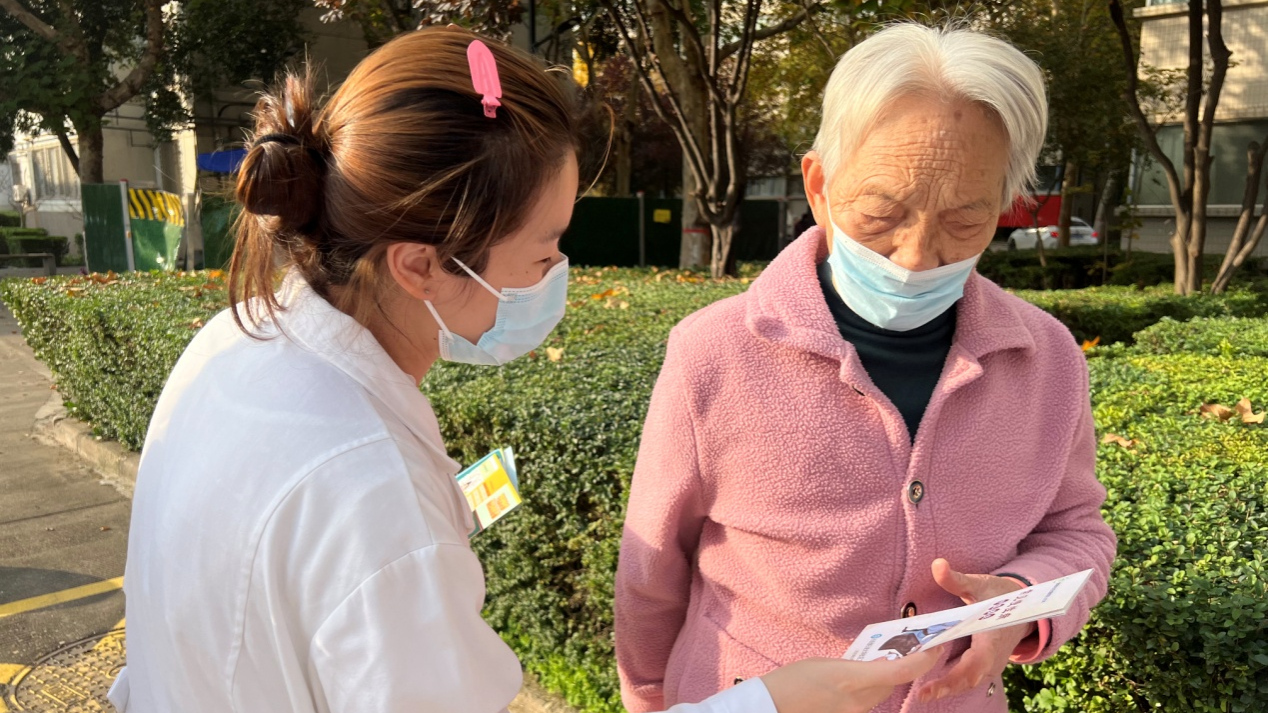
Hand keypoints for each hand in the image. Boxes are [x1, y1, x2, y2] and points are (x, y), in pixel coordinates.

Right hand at [761, 649, 938, 712]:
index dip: (922, 660)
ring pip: (882, 693)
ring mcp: (854, 712)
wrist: (772, 707)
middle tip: (906, 647)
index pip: (900, 671)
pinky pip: (868, 702)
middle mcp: (858, 701)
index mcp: (852, 680)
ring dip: (885, 677)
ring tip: (878, 660)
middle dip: (902, 666)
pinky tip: (858, 678)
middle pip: (894, 683)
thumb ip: (856, 664)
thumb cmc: (791, 681)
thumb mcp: (825, 664)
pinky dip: (871, 688)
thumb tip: (877, 664)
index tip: (933, 648)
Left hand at [914, 559, 1033, 702]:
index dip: (952, 679)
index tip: (929, 688)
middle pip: (969, 679)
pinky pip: (970, 677)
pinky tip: (933, 685)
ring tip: (924, 693)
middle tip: (922, 695)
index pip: (973, 666)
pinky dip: (954, 682)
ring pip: (970, 681)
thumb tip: (937, 565)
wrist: (1026, 604)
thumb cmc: (1001, 594)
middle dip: (946, 688)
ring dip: (949, 688)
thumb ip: (957, 579)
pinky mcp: (987, 663)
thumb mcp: (980, 584)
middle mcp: (993, 657)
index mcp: (992, 640)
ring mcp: (991, 663)